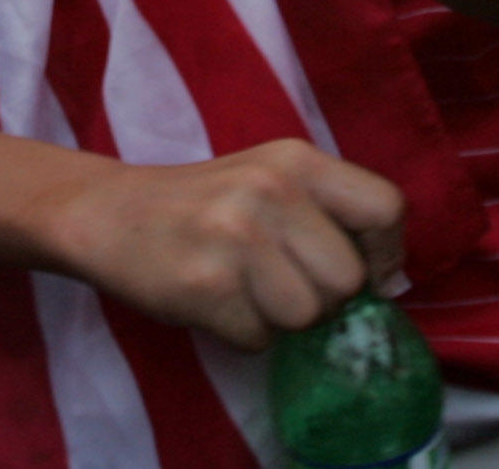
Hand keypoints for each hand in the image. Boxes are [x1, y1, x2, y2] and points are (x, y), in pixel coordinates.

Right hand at [46, 139, 403, 353]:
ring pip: (308, 316)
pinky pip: (260, 339)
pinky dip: (241, 333)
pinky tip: (213, 300)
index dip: (383, 253)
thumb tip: (391, 281)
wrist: (106, 213)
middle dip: (322, 297)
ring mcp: (236, 236)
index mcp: (296, 160)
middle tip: (279, 281)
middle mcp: (270, 190)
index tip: (358, 269)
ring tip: (242, 289)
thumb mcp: (269, 179)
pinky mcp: (206, 285)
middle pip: (349, 280)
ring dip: (280, 319)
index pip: (387, 208)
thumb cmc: (201, 203)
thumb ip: (328, 215)